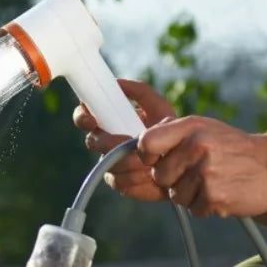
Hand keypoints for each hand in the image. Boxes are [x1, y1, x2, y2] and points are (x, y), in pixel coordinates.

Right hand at [72, 79, 174, 201]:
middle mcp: (106, 143)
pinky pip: (119, 182)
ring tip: (153, 161)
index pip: (85, 117)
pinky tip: (152, 176)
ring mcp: (111, 164)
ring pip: (108, 164)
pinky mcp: (120, 183)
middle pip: (93, 142)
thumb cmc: (170, 130)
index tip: (92, 120)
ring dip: (131, 162)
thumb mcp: (159, 107)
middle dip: (111, 143)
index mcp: (111, 122)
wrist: (183, 160)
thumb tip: (117, 82)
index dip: (83, 117)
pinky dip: (138, 180)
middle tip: (130, 142)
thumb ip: (140, 92)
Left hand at [138, 116, 266, 217]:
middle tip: (197, 173)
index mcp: (190, 127)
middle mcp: (196, 147)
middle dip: (173, 179)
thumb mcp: (205, 128)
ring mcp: (205, 173)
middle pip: (159, 175)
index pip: (146, 143)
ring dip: (191, 194)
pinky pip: (193, 209)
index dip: (147, 156)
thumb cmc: (235, 148)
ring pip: (175, 195)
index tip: (158, 160)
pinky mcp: (215, 197)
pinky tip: (222, 192)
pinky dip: (205, 206)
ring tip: (213, 181)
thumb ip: (174, 133)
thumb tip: (142, 145)